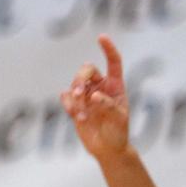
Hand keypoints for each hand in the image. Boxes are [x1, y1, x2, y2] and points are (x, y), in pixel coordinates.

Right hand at [60, 34, 129, 159]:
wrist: (107, 149)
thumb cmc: (119, 132)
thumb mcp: (119, 119)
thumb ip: (109, 105)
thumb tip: (94, 95)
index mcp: (116, 86)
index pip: (113, 63)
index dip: (108, 49)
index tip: (101, 37)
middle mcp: (100, 87)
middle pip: (86, 69)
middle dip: (80, 78)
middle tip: (80, 93)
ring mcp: (86, 95)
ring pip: (75, 83)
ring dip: (75, 96)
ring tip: (81, 114)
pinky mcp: (75, 105)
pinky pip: (66, 96)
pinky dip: (68, 104)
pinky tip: (76, 115)